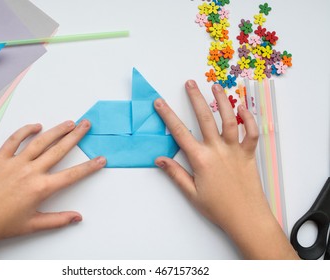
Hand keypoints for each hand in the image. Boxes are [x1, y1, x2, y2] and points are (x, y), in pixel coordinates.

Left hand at [0, 120, 105, 258]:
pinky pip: (13, 140)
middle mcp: (31, 172)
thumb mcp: (34, 224)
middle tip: (86, 125)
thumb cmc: (2, 224)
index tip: (100, 159)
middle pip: (59, 150)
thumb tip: (77, 217)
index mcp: (41, 188)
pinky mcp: (0, 159)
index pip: (72, 174)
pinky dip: (25, 131)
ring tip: (68, 123)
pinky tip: (35, 126)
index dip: (89, 166)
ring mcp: (15, 163)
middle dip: (75, 136)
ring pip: (40, 142)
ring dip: (56, 131)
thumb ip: (58, 220)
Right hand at [154, 81, 298, 258]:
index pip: (180, 133)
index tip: (160, 102)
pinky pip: (251, 133)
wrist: (246, 217)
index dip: (168, 115)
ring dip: (222, 101)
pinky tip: (242, 109)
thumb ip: (175, 174)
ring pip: (229, 119)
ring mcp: (235, 150)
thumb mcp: (191, 193)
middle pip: (205, 118)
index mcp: (201, 159)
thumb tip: (159, 159)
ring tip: (216, 87)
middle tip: (190, 83)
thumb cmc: (218, 207)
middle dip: (195, 98)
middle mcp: (217, 150)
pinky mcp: (249, 153)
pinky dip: (248, 119)